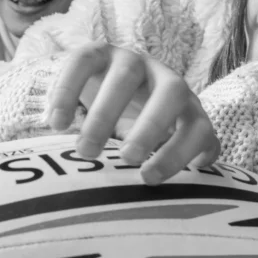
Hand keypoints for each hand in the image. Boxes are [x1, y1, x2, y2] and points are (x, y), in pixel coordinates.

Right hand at [46, 42, 220, 183]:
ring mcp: (134, 61)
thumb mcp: (155, 148)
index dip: (181, 152)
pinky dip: (69, 90)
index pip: (199, 127)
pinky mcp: (100, 51)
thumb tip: (163, 206)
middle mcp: (166, 80)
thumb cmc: (136, 129)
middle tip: (127, 158)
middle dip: (152, 126)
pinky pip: (84, 61)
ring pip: (126, 75)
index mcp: (187, 109)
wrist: (106, 85)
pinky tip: (57, 124)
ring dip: (107, 113)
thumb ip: (165, 164)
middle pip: (172, 92)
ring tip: (86, 151)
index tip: (149, 178)